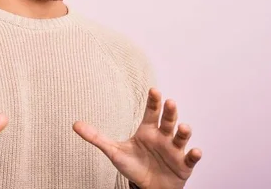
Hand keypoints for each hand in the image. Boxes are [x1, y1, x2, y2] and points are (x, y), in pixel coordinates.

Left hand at [73, 88, 201, 188]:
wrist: (148, 188)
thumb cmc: (134, 166)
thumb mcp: (114, 151)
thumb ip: (96, 137)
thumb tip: (75, 124)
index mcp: (148, 130)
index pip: (152, 112)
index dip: (154, 101)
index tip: (154, 90)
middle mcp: (163, 136)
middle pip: (168, 120)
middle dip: (170, 111)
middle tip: (169, 102)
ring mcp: (174, 150)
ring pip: (181, 137)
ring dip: (184, 131)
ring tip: (184, 127)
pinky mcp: (183, 165)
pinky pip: (191, 158)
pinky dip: (194, 155)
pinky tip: (195, 151)